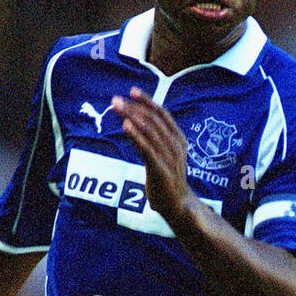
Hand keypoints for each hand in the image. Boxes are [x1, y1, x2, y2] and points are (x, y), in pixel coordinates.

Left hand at [112, 88, 198, 228]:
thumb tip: (134, 122)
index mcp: (179, 139)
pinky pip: (146, 148)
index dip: (148, 101)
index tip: (133, 91)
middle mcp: (176, 145)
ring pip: (149, 131)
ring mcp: (169, 157)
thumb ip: (154, 139)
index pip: (163, 114)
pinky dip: (135, 136)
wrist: (178, 205)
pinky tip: (125, 126)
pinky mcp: (160, 169)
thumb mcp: (164, 154)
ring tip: (117, 108)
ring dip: (131, 116)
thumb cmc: (168, 178)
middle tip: (116, 101)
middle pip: (153, 120)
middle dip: (133, 108)